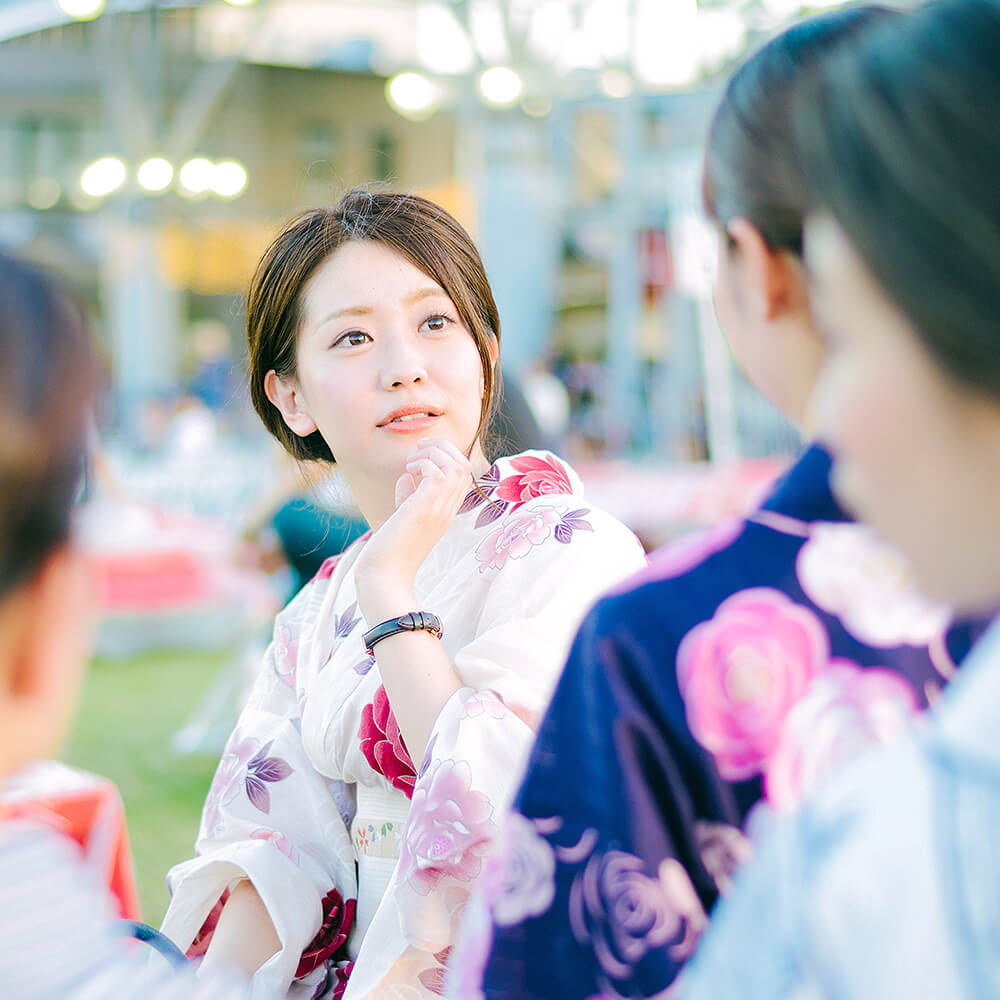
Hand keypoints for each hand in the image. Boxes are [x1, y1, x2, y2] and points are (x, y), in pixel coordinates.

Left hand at [354, 438, 473, 618]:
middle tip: (419, 450)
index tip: (421, 458)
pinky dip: (423, 463)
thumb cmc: (389, 553)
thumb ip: (407, 498)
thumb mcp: (402, 520)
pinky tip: (407, 471)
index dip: (447, 458)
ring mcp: (439, 509)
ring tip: (412, 461)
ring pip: (457, 464)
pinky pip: (438, 472)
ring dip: (434, 453)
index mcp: (444, 513)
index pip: (463, 477)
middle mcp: (447, 510)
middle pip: (465, 465)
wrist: (383, 578)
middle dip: (444, 448)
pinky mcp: (425, 508)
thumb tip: (405, 478)